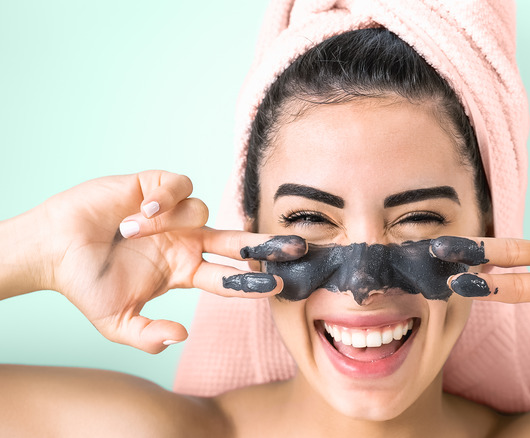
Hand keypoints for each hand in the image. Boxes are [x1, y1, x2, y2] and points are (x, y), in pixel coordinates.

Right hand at [28, 170, 305, 352]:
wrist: (53, 249)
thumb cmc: (85, 284)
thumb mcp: (117, 322)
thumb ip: (148, 336)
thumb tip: (183, 336)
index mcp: (184, 270)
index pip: (228, 278)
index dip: (252, 283)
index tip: (278, 286)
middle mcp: (186, 241)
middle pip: (237, 242)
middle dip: (266, 244)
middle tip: (296, 248)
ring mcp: (174, 215)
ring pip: (202, 212)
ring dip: (169, 223)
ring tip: (131, 231)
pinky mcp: (156, 187)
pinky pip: (179, 187)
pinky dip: (165, 200)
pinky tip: (139, 212)